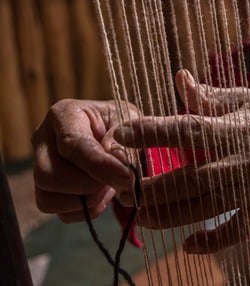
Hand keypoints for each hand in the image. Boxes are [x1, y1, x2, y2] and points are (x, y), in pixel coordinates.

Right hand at [32, 99, 138, 222]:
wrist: (121, 137)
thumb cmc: (124, 125)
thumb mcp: (130, 120)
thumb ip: (126, 138)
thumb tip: (119, 161)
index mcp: (64, 114)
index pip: (72, 144)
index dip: (99, 165)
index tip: (126, 177)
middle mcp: (43, 139)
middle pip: (49, 175)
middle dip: (88, 186)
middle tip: (118, 181)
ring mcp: (41, 167)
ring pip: (47, 199)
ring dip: (86, 200)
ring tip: (110, 186)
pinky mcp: (47, 191)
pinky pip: (59, 213)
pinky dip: (86, 211)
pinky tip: (103, 195)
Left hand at [115, 70, 249, 253]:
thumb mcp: (244, 97)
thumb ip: (209, 95)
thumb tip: (179, 76)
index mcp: (237, 126)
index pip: (188, 129)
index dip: (153, 133)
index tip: (122, 136)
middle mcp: (245, 158)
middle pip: (191, 177)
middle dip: (154, 186)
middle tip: (125, 189)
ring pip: (207, 206)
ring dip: (171, 215)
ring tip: (143, 216)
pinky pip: (238, 229)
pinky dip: (213, 240)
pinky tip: (188, 244)